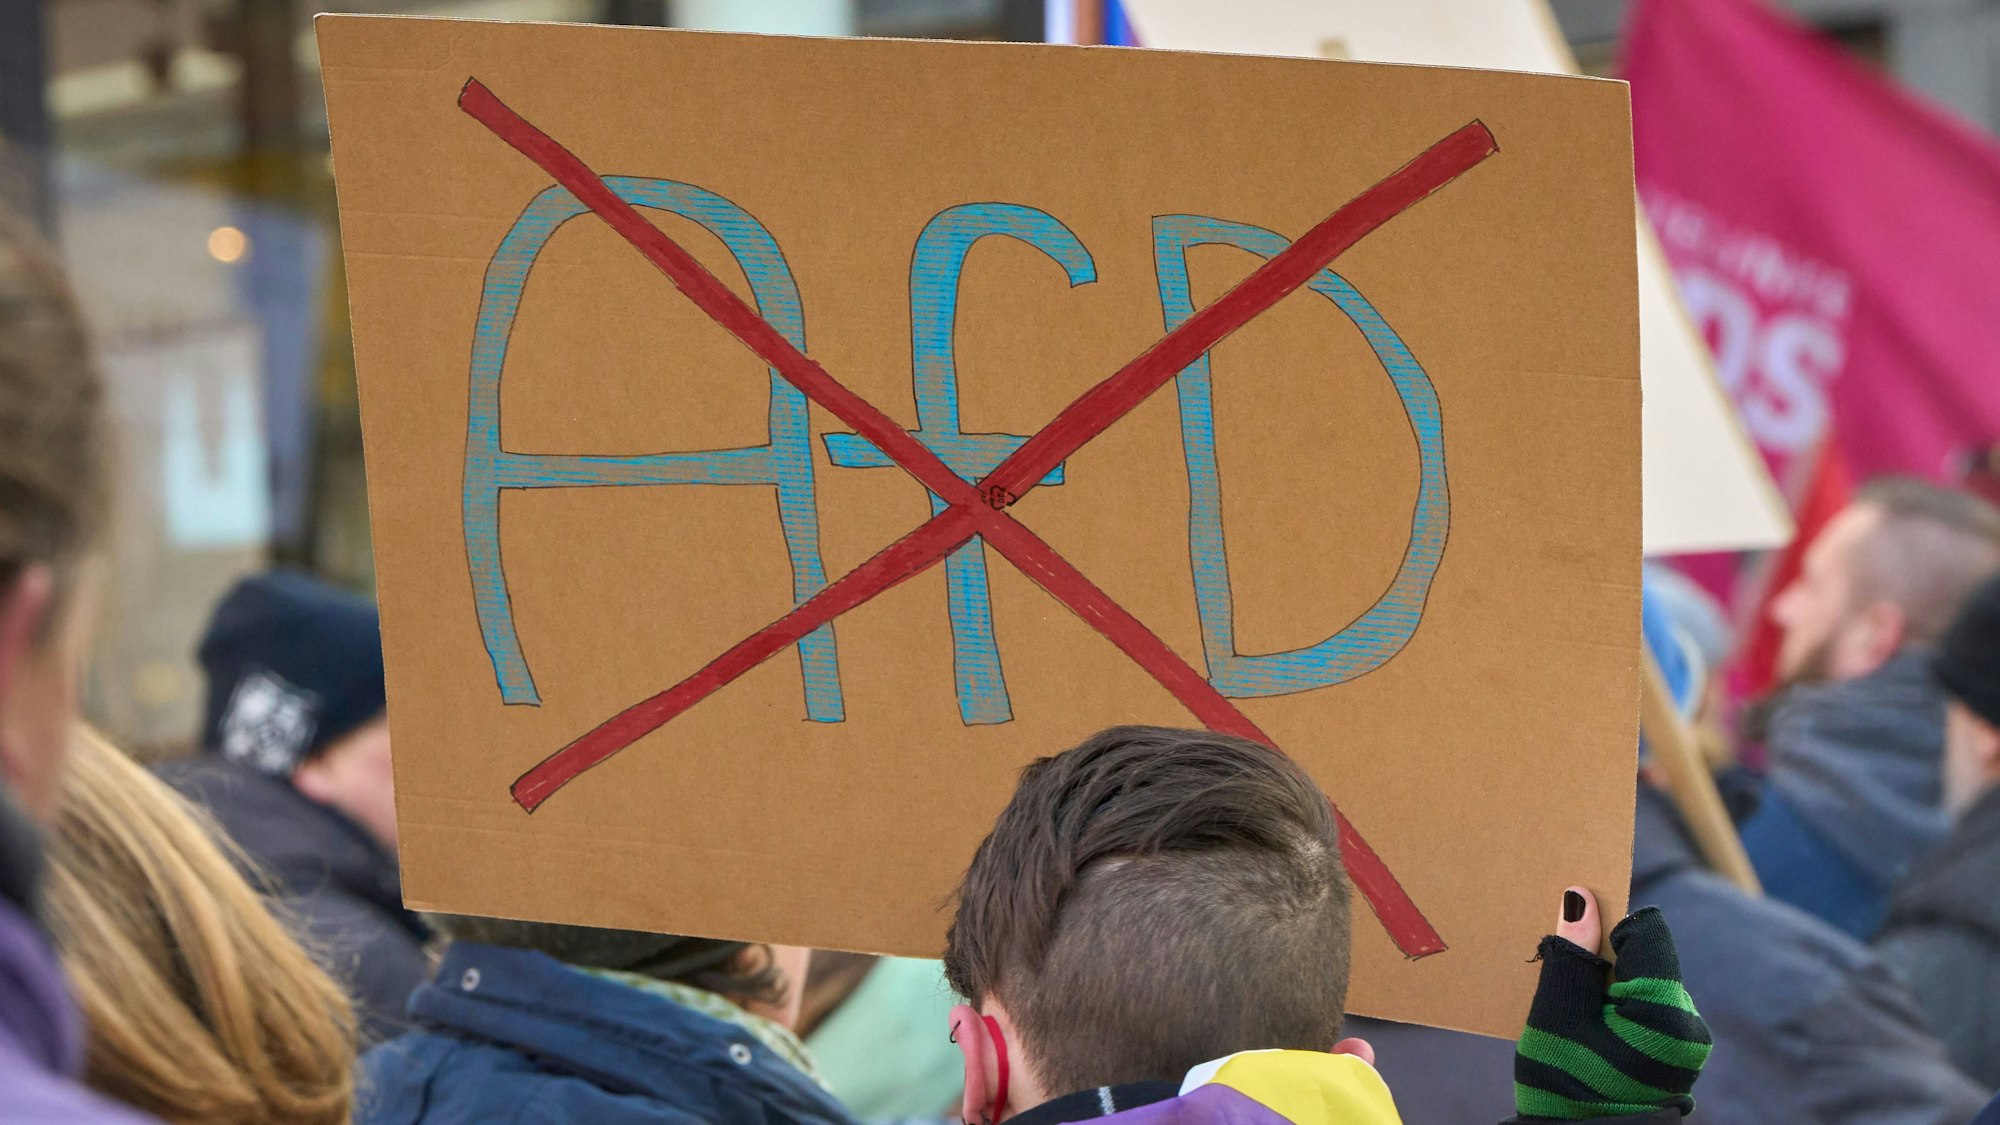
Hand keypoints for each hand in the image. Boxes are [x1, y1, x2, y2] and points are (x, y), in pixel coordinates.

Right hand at [1512, 887, 1710, 1120]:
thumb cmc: (1565, 1088)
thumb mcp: (1557, 1016)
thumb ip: (1573, 955)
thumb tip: (1581, 896)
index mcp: (1667, 1013)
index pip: (1646, 933)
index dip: (1606, 928)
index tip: (1574, 943)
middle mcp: (1690, 1024)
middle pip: (1647, 960)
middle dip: (1605, 963)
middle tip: (1568, 992)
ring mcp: (1688, 1043)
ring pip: (1646, 984)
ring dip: (1609, 988)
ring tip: (1577, 1021)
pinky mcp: (1678, 1056)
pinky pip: (1650, 1010)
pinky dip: (1619, 1011)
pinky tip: (1592, 1035)